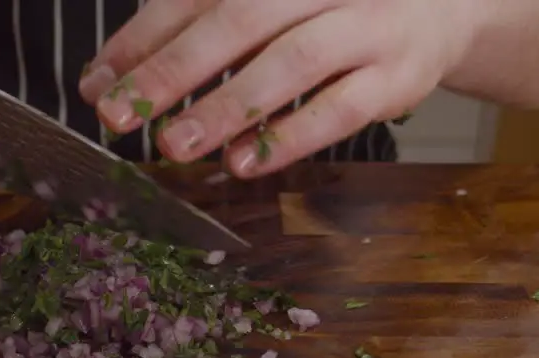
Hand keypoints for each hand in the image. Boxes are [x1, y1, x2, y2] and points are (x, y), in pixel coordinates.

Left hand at [79, 0, 482, 176]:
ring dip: (226, 107)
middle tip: (121, 114)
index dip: (142, 37)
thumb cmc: (330, 10)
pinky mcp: (397, 75)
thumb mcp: (268, 5)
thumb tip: (112, 76)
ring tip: (174, 146)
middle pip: (239, 20)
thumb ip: (196, 29)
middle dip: (172, 70)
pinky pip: (342, 107)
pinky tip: (246, 161)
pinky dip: (291, 135)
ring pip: (290, 62)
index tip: (96, 82)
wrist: (442, 8)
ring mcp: (366, 25)